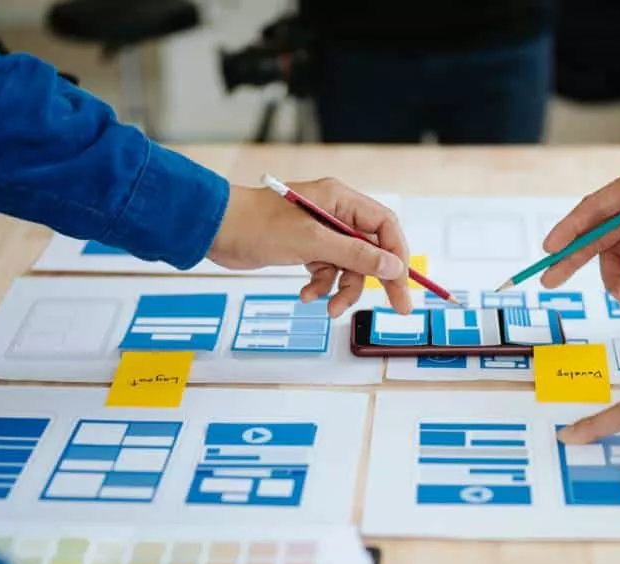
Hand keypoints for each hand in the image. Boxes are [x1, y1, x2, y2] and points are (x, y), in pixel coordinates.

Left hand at [207, 178, 411, 316]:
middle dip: (379, 279)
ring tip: (328, 306)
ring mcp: (320, 232)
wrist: (217, 230)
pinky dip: (320, 286)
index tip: (402, 284)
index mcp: (341, 199)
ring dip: (342, 289)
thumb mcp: (313, 243)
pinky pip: (327, 271)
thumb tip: (393, 267)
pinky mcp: (305, 249)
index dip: (397, 255)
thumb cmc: (259, 225)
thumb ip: (356, 255)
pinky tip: (306, 294)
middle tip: (397, 307)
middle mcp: (335, 213)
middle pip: (372, 249)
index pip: (385, 226)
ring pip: (348, 266)